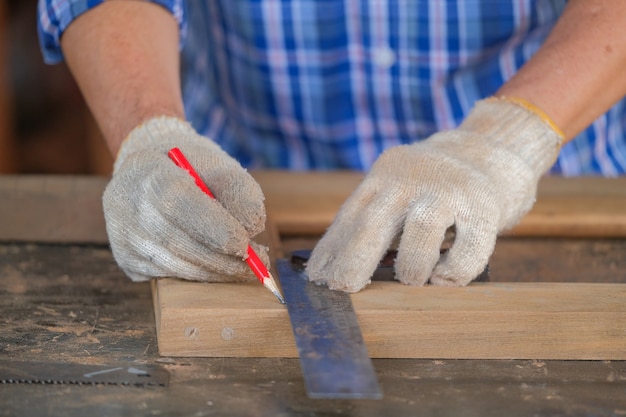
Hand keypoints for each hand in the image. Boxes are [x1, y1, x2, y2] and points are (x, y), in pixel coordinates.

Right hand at [103, 117, 267, 281]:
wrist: (146, 170)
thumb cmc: (188, 167)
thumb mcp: (217, 164)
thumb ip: (238, 189)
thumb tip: (253, 226)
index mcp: (149, 172)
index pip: (179, 204)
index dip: (213, 228)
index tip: (244, 244)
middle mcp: (127, 206)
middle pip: (177, 242)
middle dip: (221, 259)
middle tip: (256, 266)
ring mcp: (122, 236)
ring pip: (174, 265)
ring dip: (213, 271)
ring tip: (244, 268)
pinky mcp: (125, 259)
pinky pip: (166, 275)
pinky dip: (197, 274)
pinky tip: (216, 266)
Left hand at [306, 98, 562, 291]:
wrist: (492, 152)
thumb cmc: (434, 188)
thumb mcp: (398, 190)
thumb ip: (373, 220)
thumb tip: (333, 269)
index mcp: (385, 175)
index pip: (350, 215)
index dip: (332, 249)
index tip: (316, 278)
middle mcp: (412, 179)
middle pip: (374, 224)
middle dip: (353, 262)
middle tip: (341, 289)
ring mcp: (448, 189)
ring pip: (421, 233)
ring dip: (411, 267)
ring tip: (411, 279)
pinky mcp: (483, 205)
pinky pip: (467, 249)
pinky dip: (454, 270)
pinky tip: (444, 276)